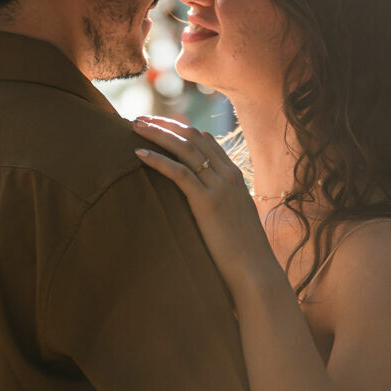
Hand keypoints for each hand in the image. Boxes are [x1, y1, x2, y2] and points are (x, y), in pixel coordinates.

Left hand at [133, 116, 277, 297]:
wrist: (256, 272)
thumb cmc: (244, 252)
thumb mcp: (235, 218)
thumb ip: (223, 203)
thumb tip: (204, 202)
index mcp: (235, 176)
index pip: (206, 140)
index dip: (180, 129)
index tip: (158, 124)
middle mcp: (228, 175)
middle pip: (193, 137)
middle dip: (165, 124)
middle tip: (140, 119)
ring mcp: (219, 186)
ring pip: (184, 148)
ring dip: (157, 133)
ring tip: (134, 126)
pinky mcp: (207, 202)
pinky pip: (179, 172)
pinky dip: (157, 160)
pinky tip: (138, 154)